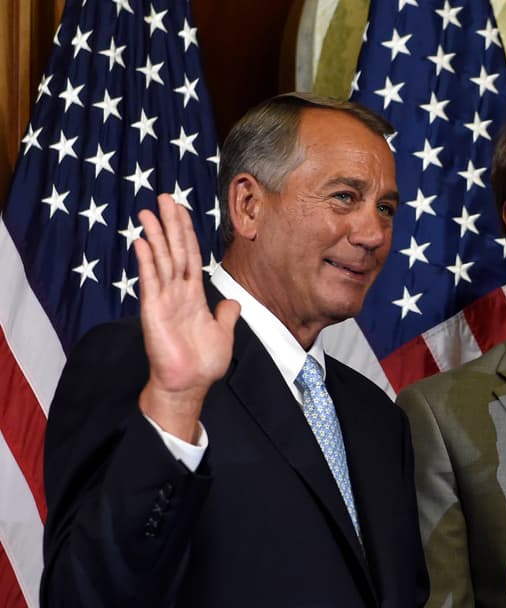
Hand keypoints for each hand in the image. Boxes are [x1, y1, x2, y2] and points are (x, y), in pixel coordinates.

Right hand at [135, 194, 239, 441]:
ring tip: (148, 211)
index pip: (191, 257)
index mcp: (194, 296)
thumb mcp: (223, 334)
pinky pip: (151, 281)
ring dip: (156, 235)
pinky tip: (143, 241)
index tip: (182, 211)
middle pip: (175, 251)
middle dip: (170, 224)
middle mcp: (178, 293)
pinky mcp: (154, 310)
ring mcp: (164, 299)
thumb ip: (227, 315)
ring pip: (161, 260)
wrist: (189, 384)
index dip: (187, 234)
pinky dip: (147, 261)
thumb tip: (233, 301)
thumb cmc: (203, 362)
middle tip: (164, 197)